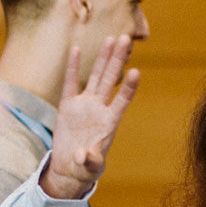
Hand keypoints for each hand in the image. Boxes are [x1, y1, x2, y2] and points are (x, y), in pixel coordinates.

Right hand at [41, 36, 140, 199]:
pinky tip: (76, 49)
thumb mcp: (91, 167)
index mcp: (110, 122)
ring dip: (102, 58)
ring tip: (110, 38)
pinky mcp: (68, 105)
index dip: (129, 87)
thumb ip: (90, 161)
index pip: (122, 101)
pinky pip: (71, 83)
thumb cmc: (86, 168)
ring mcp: (85, 105)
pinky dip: (72, 67)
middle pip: (111, 79)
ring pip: (95, 76)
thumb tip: (82, 156)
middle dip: (118, 59)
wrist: (71, 166)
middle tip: (125, 38)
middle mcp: (99, 109)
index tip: (137, 71)